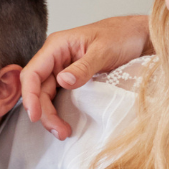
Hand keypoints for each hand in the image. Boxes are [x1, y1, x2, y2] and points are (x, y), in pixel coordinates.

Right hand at [18, 16, 149, 139]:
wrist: (138, 35)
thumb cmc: (121, 36)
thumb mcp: (104, 51)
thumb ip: (83, 67)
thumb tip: (62, 81)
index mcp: (57, 46)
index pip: (33, 73)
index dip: (30, 96)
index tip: (35, 116)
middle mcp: (55, 58)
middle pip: (38, 89)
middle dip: (44, 112)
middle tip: (60, 132)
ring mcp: (62, 68)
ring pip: (46, 95)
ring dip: (51, 115)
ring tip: (63, 132)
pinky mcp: (72, 78)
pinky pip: (58, 96)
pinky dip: (60, 111)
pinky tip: (66, 122)